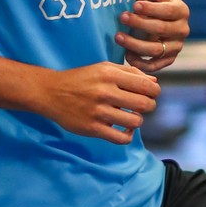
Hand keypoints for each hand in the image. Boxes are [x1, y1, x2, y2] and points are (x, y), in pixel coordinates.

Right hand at [43, 62, 159, 144]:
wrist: (51, 92)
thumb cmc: (80, 79)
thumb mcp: (103, 68)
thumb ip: (129, 73)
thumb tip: (154, 83)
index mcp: (109, 75)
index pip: (145, 85)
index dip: (154, 92)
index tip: (151, 94)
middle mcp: (105, 92)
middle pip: (144, 104)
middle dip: (149, 106)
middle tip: (143, 106)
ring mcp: (98, 112)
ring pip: (135, 122)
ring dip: (137, 120)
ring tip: (131, 117)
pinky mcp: (92, 128)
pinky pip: (121, 138)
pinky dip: (128, 136)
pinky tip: (124, 129)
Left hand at [115, 0, 188, 71]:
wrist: (165, 20)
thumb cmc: (161, 1)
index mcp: (181, 11)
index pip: (167, 11)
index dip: (151, 9)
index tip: (134, 5)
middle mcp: (182, 30)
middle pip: (160, 30)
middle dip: (139, 24)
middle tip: (122, 18)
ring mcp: (176, 47)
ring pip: (155, 50)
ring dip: (135, 44)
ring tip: (118, 37)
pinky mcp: (168, 60)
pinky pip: (154, 66)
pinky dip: (140, 63)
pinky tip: (126, 55)